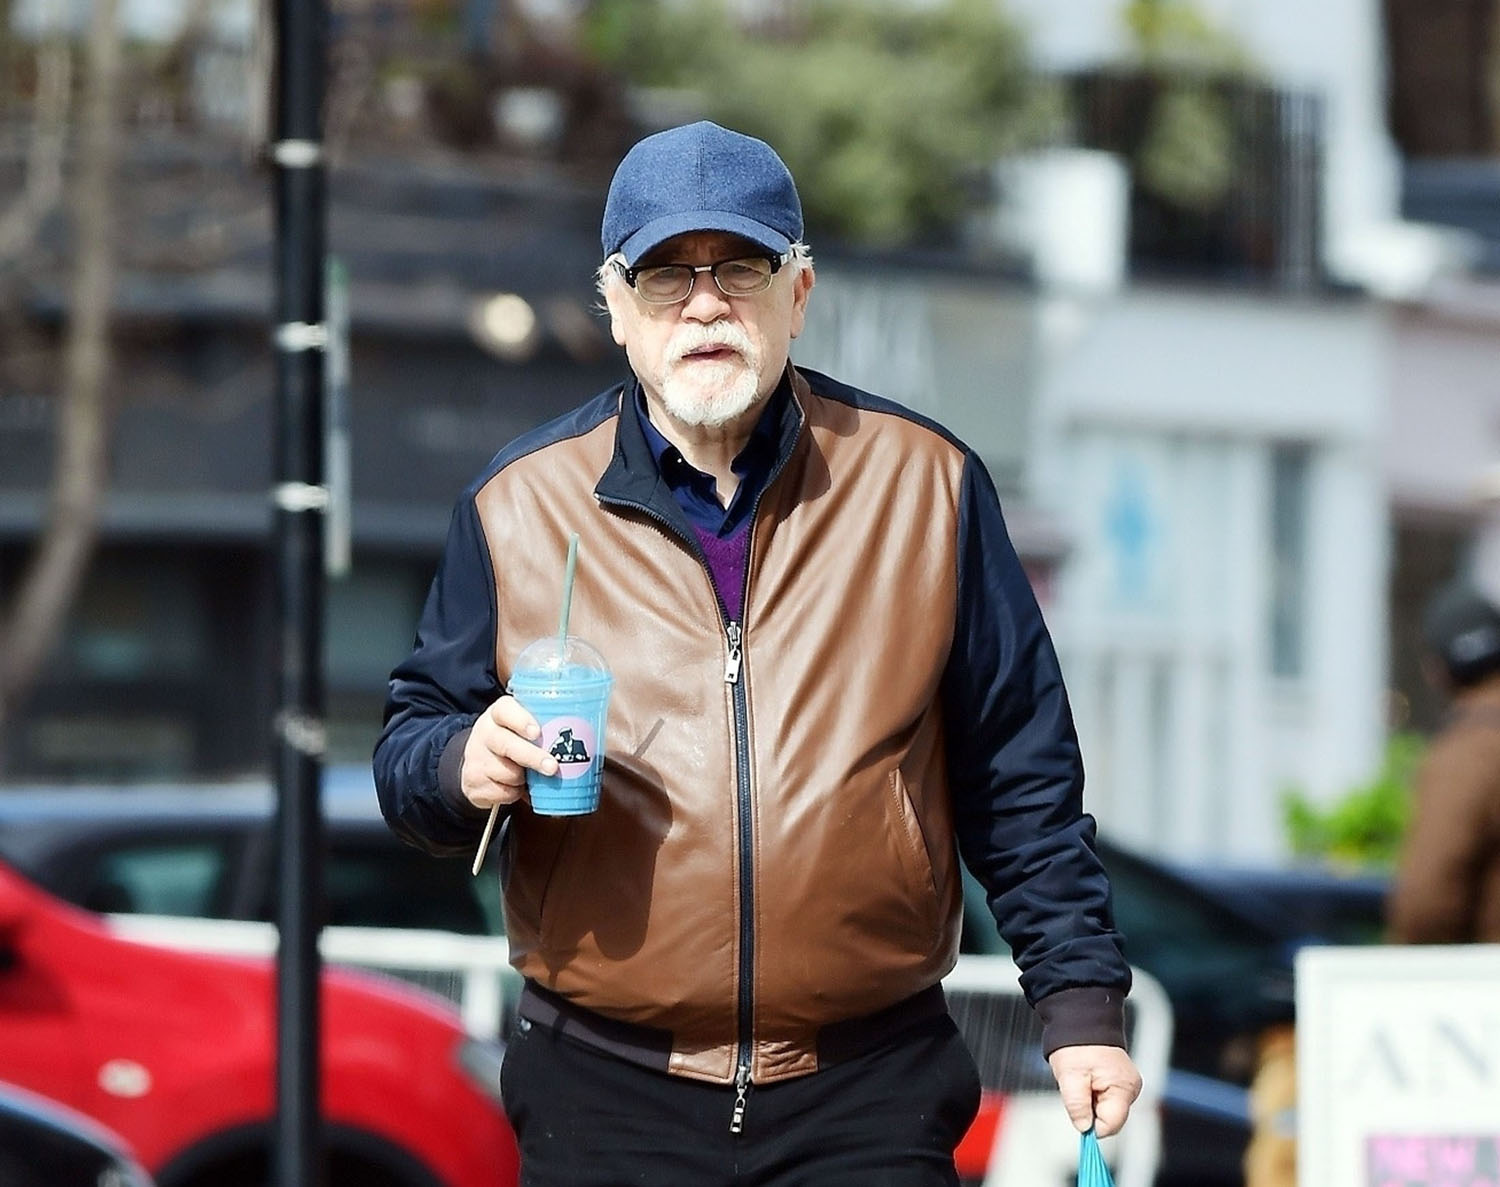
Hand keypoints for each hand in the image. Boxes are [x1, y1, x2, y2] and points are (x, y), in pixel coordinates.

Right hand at [460, 695, 558, 809]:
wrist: (477, 766)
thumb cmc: (512, 743)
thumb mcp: (522, 729)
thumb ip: (543, 729)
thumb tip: (580, 744)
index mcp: (498, 714)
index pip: (505, 710)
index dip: (521, 720)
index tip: (536, 732)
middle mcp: (484, 733)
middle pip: (506, 744)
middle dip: (532, 757)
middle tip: (552, 767)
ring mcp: (476, 758)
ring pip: (507, 772)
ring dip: (523, 779)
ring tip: (526, 775)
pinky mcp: (473, 782)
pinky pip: (502, 792)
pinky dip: (514, 793)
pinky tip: (513, 786)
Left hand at [1046, 1044, 1141, 1138]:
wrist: (1082, 1020)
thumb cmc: (1077, 1044)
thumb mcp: (1070, 1076)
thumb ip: (1077, 1105)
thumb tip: (1084, 1127)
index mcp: (1123, 1088)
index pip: (1111, 1125)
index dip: (1091, 1124)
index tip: (1077, 1111)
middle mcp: (1130, 1088)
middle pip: (1109, 1118)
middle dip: (1090, 1109)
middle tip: (1079, 1087)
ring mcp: (1126, 1084)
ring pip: (1106, 1109)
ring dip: (1090, 1100)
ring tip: (1082, 1079)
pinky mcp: (1120, 1080)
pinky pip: (1105, 1097)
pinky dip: (1093, 1092)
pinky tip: (1087, 1077)